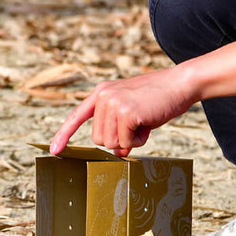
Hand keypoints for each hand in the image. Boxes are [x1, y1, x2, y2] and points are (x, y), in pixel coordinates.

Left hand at [50, 67, 195, 156]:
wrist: (181, 84)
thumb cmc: (158, 100)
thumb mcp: (132, 115)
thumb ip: (118, 130)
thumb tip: (116, 152)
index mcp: (101, 93)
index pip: (76, 116)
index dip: (64, 135)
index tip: (54, 150)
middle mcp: (103, 96)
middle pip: (99, 139)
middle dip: (119, 139)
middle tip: (137, 123)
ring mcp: (113, 103)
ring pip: (111, 143)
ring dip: (130, 139)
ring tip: (143, 120)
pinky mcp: (126, 112)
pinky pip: (126, 142)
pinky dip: (139, 139)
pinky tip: (148, 122)